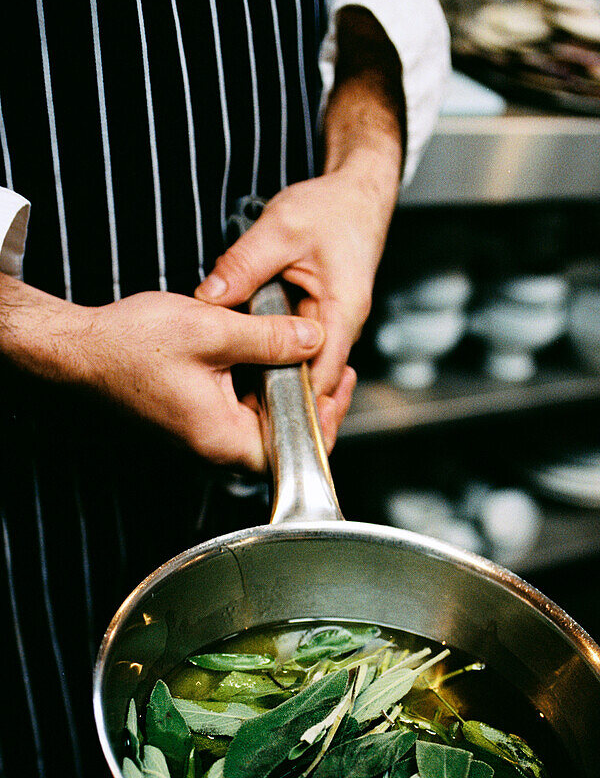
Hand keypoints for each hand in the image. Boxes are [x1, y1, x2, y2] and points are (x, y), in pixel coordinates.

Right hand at [0, 275, 352, 469]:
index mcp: (222, 436)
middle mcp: (215, 445)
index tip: (341, 384)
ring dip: (286, 389)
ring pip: (263, 419)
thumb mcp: (212, 329)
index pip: (294, 448)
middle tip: (333, 364)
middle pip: (283, 435)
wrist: (80, 348)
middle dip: (312, 400)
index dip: (325, 418)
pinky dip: (260, 384)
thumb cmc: (130, 344)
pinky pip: (241, 409)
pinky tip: (269, 353)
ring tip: (306, 351)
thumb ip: (269, 338)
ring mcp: (204, 434)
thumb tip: (313, 339)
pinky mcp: (195, 418)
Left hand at [195, 6, 404, 440]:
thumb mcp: (281, 228)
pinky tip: (242, 364)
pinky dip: (270, 360)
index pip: (321, 377)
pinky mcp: (316, 324)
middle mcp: (340, 330)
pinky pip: (293, 353)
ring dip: (271, 381)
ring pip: (299, 370)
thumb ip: (244, 264)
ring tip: (232, 402)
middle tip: (234, 420)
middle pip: (310, 383)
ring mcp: (329, 329)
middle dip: (278, 402)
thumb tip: (211, 296)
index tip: (260, 422)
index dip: (293, 405)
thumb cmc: (331, 209)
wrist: (356, 196)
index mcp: (342, 314)